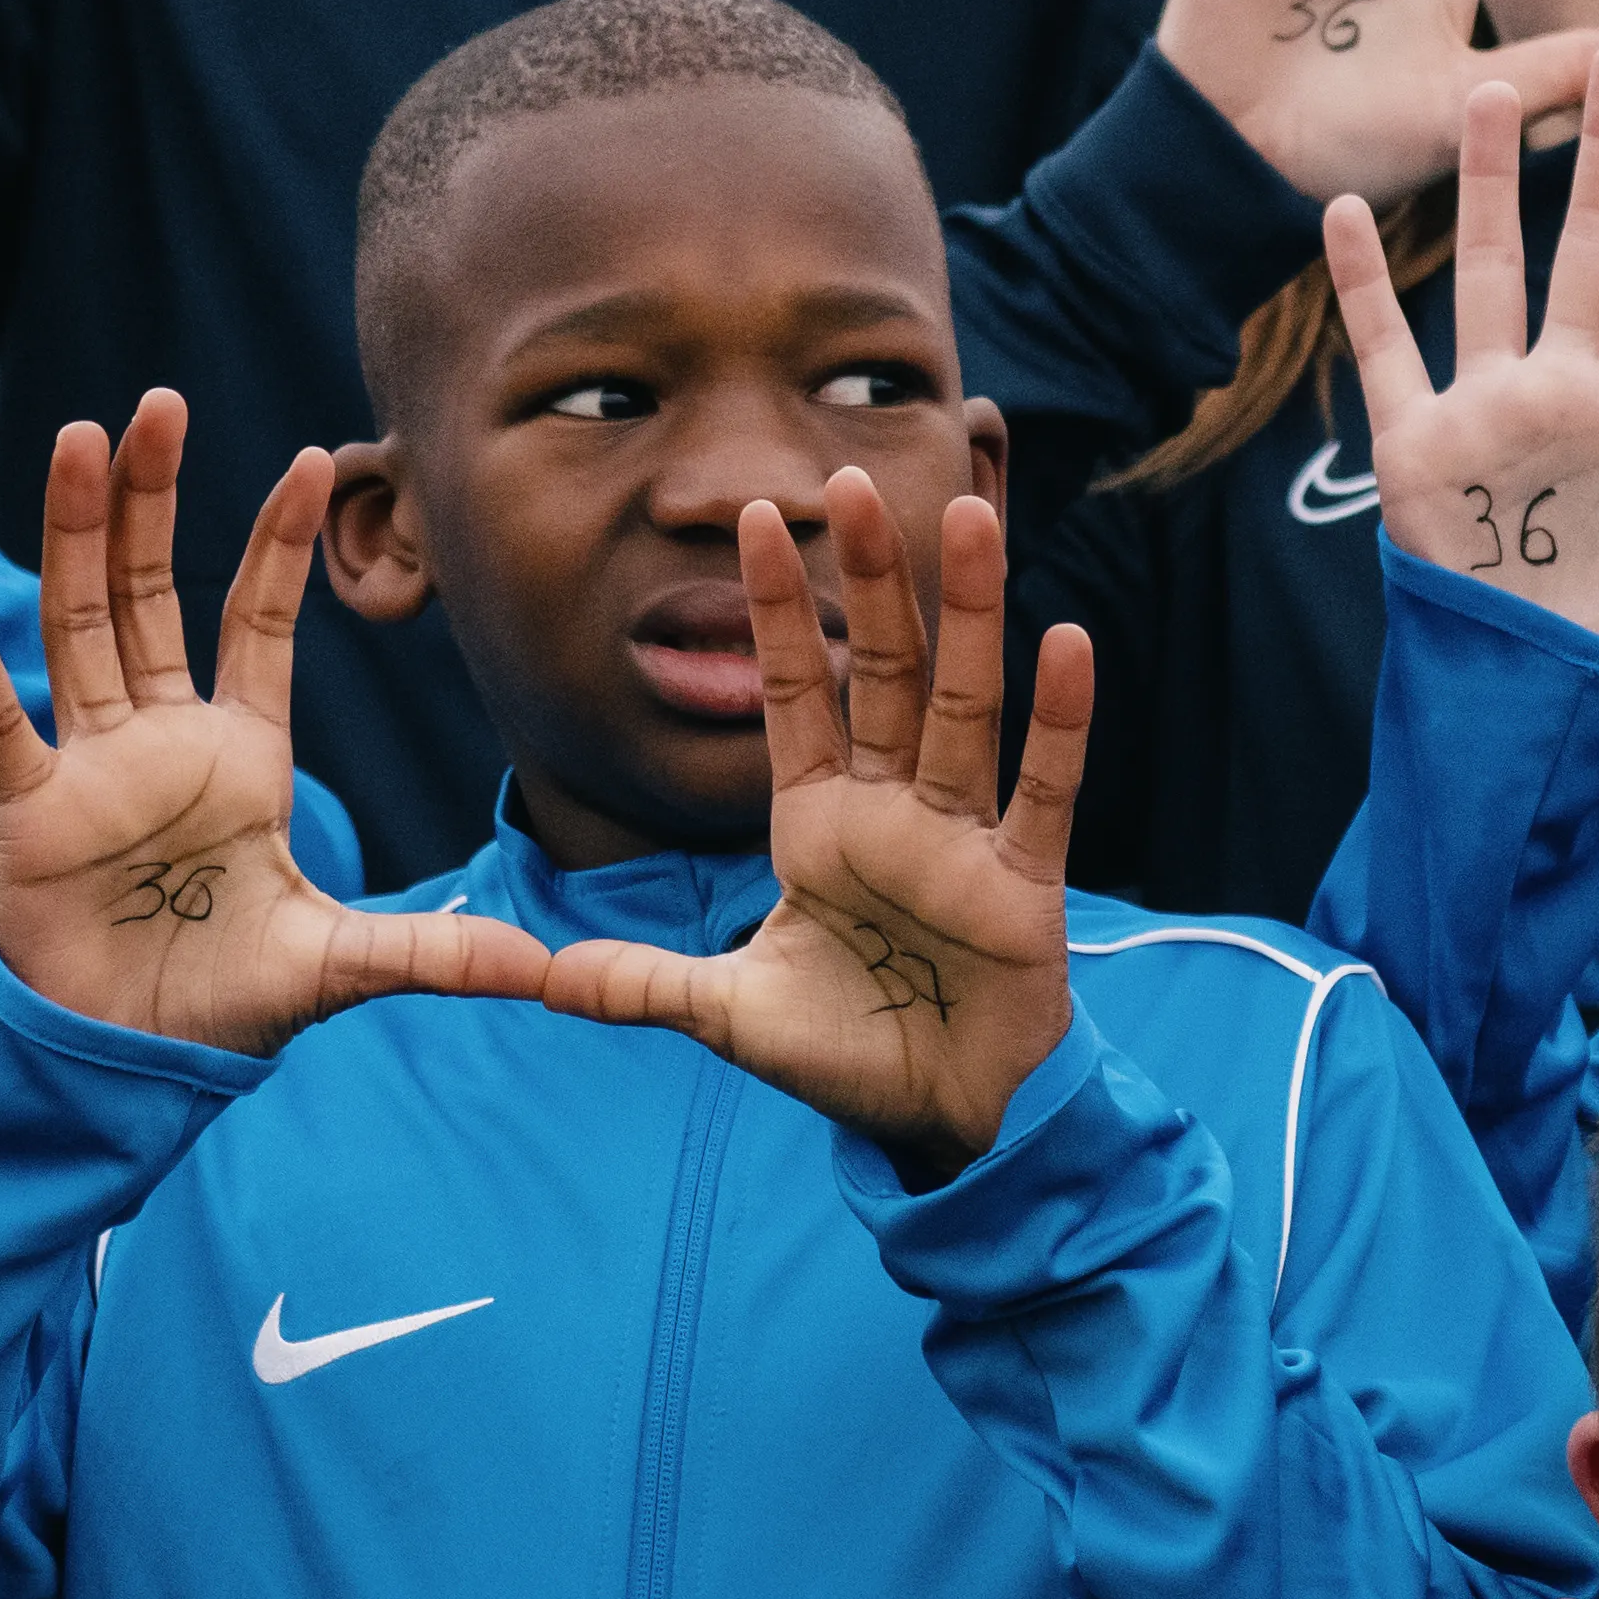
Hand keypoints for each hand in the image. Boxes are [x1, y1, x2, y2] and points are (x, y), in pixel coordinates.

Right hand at [0, 396, 554, 1055]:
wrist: (131, 1066)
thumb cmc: (224, 1002)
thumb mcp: (339, 966)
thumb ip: (432, 953)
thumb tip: (542, 966)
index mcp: (241, 756)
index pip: (259, 625)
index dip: (280, 546)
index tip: (313, 461)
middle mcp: (161, 740)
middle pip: (153, 593)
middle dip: (156, 500)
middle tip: (160, 403)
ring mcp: (90, 767)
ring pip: (78, 623)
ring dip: (76, 535)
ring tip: (78, 441)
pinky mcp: (30, 812)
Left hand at [536, 477, 1083, 1182]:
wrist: (942, 1119)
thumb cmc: (847, 1050)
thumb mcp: (726, 1015)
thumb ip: (640, 983)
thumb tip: (533, 973)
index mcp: (819, 823)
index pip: (794, 695)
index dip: (776, 612)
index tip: (755, 519)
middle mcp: (892, 811)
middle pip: (884, 671)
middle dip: (870, 580)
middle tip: (851, 479)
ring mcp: (960, 839)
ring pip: (965, 704)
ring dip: (971, 613)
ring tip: (972, 517)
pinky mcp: (1021, 885)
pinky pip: (1043, 791)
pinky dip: (1059, 722)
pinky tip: (1066, 645)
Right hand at [1325, 44, 1598, 663]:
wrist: (1540, 709)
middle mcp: (1565, 392)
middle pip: (1587, 248)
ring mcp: (1488, 412)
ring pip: (1487, 273)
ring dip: (1487, 186)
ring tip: (1492, 93)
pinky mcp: (1419, 450)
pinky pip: (1383, 351)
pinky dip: (1359, 287)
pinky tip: (1343, 212)